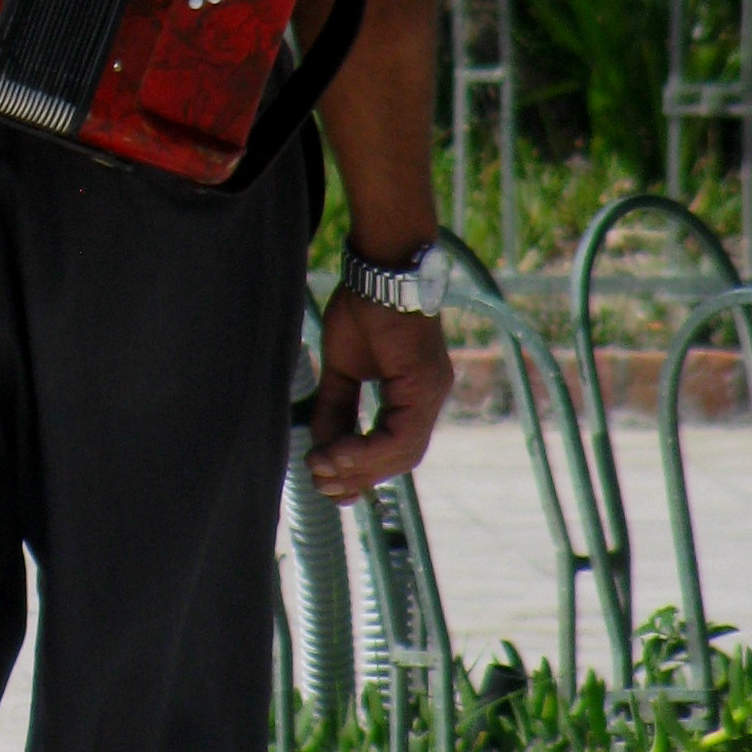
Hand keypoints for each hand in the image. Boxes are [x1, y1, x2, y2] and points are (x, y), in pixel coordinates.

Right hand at [307, 285, 452, 504]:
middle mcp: (430, 396)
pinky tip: (337, 452)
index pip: (397, 446)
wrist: (379, 267)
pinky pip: (400, 433)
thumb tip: (321, 446)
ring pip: (404, 451)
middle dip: (359, 476)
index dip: (365, 470)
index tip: (330, 483)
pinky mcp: (423, 383)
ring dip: (360, 467)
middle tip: (320, 483)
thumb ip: (337, 407)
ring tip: (321, 466)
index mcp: (415, 393)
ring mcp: (431, 391)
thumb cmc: (363, 307)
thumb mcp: (342, 367)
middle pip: (402, 458)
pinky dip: (367, 449)